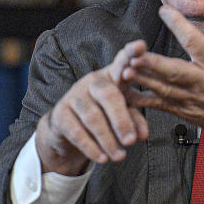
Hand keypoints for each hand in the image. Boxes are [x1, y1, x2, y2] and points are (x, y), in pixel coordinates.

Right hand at [34, 40, 150, 174]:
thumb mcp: (123, 117)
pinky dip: (91, 147)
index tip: (140, 45)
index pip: (121, 61)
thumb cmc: (104, 117)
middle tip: (131, 141)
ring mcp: (74, 96)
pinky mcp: (61, 114)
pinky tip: (102, 158)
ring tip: (120, 156)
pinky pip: (76, 131)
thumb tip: (142, 134)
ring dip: (108, 139)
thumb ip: (135, 121)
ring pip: (93, 116)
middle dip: (121, 119)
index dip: (130, 53)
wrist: (68, 132)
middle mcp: (93, 81)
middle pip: (108, 94)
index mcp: (112, 77)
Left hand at [122, 0, 203, 165]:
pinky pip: (160, 106)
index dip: (179, 26)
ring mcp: (193, 100)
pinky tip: (124, 91)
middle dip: (152, 63)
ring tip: (124, 68)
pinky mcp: (186, 112)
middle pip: (174, 72)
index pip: (196, 43)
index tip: (164, 10)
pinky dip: (141, 99)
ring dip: (142, 79)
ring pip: (163, 90)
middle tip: (133, 53)